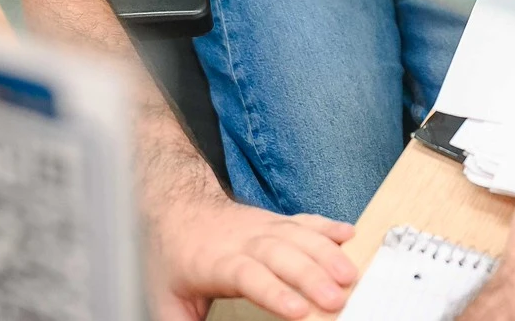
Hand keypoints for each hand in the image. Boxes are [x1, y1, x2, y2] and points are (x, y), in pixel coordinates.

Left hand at [145, 198, 355, 320]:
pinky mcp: (275, 221)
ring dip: (327, 253)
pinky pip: (304, 221)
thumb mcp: (164, 297)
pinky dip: (328, 227)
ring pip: (298, 236)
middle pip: (282, 255)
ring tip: (350, 274)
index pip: (249, 276)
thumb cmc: (171, 256)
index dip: (275, 292)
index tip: (299, 311)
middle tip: (337, 298)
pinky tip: (349, 234)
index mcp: (217, 262)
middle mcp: (244, 241)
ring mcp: (262, 227)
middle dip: (312, 276)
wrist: (174, 204)